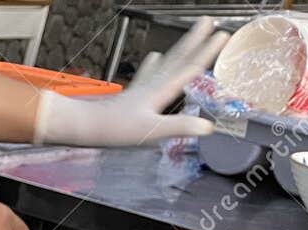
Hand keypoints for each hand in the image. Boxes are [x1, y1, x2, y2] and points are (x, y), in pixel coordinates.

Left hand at [35, 17, 229, 147]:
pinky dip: (154, 64)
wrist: (83, 126)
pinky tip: (154, 58)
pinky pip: (148, 74)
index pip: (190, 68)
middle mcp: (152, 85)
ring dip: (180, 48)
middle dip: (195, 40)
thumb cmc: (115, 129)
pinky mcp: (131, 94)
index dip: (207, 52)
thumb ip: (180, 126)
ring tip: (191, 34)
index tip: (224, 35)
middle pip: (178, 58)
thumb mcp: (151, 131)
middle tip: (208, 20)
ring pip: (167, 62)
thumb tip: (207, 126)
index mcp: (161, 91)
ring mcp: (141, 88)